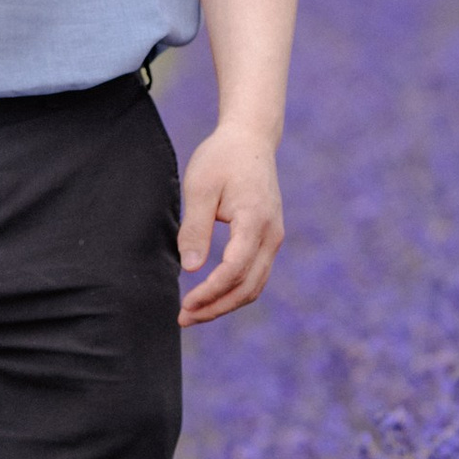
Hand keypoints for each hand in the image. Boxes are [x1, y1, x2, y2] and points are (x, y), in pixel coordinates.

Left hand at [177, 121, 284, 324]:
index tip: (185, 304)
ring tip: (195, 313)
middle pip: (248, 286)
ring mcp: (274, 238)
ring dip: (225, 304)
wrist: (250, 140)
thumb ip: (196, 229)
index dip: (210, 292)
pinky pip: (255, 275)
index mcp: (255, 220)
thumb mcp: (200, 187)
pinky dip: (234, 291)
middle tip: (184, 319)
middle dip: (216, 307)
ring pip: (255, 285)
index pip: (235, 269)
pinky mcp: (268, 239)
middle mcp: (272, 234)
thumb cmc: (221, 159)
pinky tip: (210, 296)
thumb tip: (191, 269)